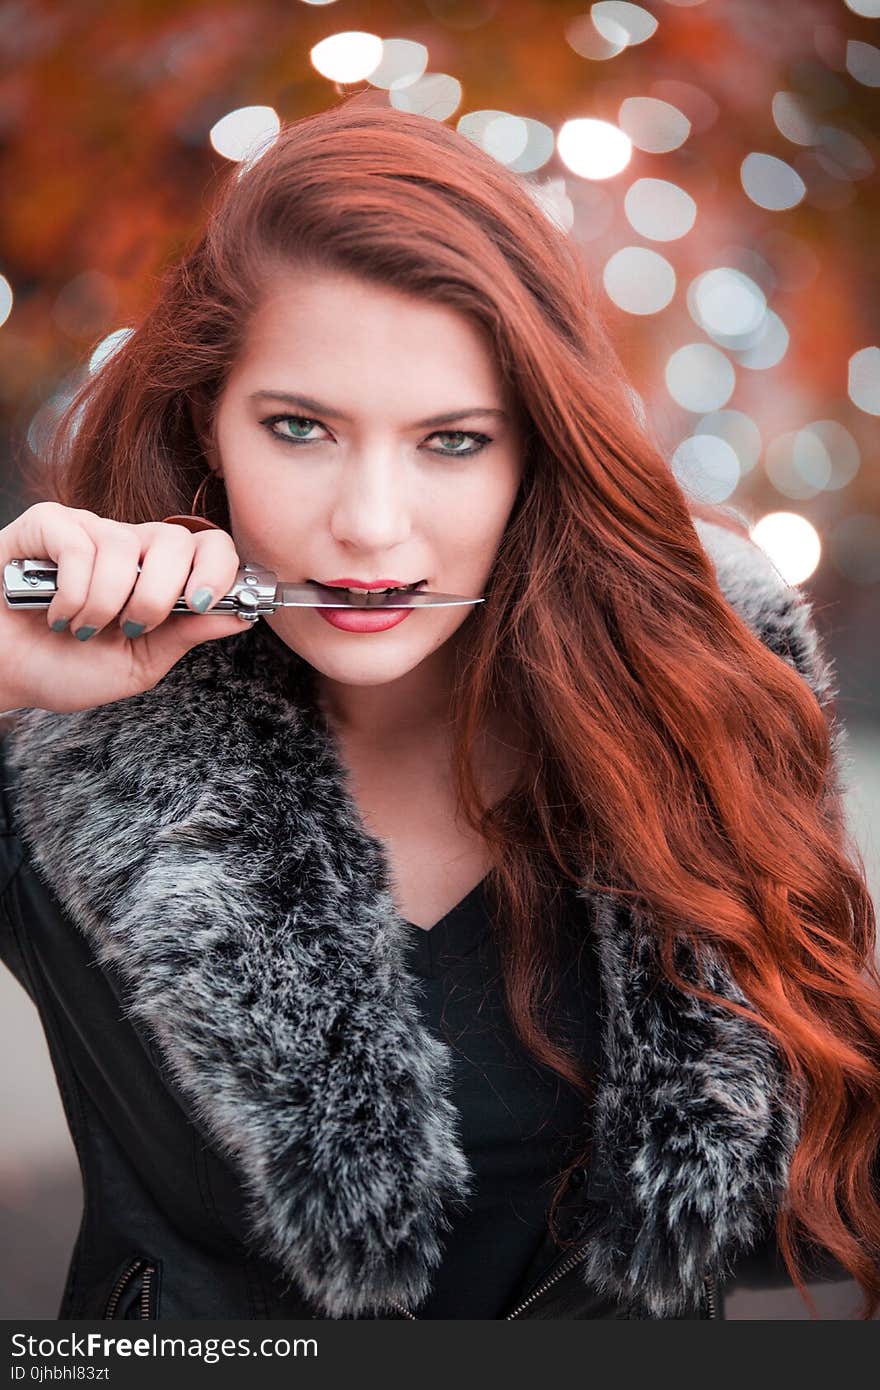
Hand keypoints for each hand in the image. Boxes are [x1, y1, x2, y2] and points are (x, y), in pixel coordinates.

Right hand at [0, 501, 249, 712]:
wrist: (7, 674)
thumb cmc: (66, 668)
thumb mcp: (141, 663)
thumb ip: (188, 635)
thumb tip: (244, 615)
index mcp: (158, 575)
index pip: (209, 546)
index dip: (216, 569)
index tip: (201, 602)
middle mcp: (127, 546)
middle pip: (175, 539)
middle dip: (158, 595)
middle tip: (132, 628)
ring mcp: (87, 531)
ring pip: (122, 546)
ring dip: (104, 603)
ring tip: (82, 628)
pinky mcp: (45, 526)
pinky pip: (77, 542)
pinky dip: (71, 588)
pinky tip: (57, 611)